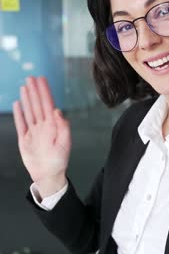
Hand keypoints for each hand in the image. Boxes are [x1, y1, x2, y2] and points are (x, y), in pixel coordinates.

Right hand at [13, 76, 70, 197]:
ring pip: (29, 111)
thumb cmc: (59, 161)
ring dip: (27, 98)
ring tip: (24, 86)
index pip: (48, 104)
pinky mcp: (24, 139)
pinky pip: (20, 123)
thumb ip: (62, 127)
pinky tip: (18, 103)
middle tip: (31, 77)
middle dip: (35, 91)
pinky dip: (18, 114)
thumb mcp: (65, 144)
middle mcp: (42, 126)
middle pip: (37, 104)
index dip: (45, 91)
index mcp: (53, 126)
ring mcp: (33, 132)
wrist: (48, 175)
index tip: (42, 80)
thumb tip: (57, 110)